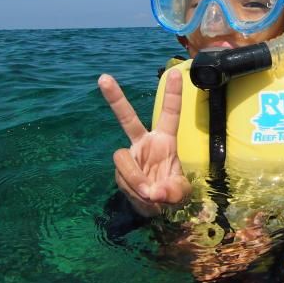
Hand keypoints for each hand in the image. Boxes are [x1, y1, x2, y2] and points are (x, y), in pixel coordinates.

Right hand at [99, 71, 191, 216]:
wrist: (155, 209)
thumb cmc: (171, 192)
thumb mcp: (181, 192)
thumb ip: (172, 191)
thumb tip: (153, 191)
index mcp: (165, 140)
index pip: (170, 114)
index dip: (172, 94)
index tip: (174, 73)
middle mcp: (144, 143)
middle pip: (127, 118)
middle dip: (115, 99)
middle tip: (103, 77)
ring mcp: (130, 156)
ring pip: (122, 158)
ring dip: (135, 177)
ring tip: (148, 192)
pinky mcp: (120, 172)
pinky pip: (123, 177)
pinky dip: (133, 189)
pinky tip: (142, 196)